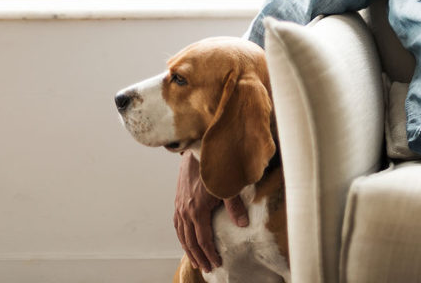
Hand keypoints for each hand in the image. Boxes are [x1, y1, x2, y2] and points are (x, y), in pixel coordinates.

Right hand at [174, 153, 249, 271]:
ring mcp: (179, 207)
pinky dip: (181, 236)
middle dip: (198, 257)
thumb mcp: (227, 186)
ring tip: (195, 261)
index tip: (217, 263)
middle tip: (207, 269)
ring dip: (188, 250)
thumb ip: (235, 206)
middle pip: (190, 241)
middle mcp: (185, 211)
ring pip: (181, 235)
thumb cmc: (213, 167)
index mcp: (197, 210)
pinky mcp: (177, 201)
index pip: (203, 239)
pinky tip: (186, 241)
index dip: (210, 253)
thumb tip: (243, 225)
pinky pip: (177, 225)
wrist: (197, 151)